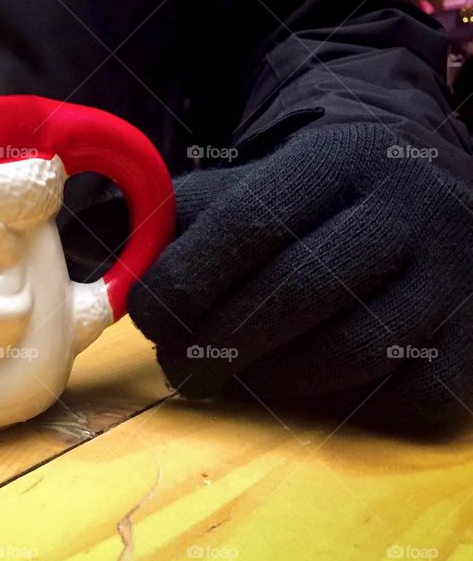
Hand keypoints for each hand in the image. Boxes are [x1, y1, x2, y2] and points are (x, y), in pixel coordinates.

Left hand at [128, 124, 472, 428]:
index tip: (147, 316)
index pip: (248, 225)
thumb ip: (179, 219)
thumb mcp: (247, 181)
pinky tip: (299, 384)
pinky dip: (339, 402)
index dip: (184, 280)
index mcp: (337, 158)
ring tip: (225, 379)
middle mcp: (408, 207)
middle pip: (297, 293)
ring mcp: (455, 273)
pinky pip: (402, 392)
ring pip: (349, 351)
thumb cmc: (308, 195)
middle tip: (176, 369)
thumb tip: (121, 276)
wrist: (421, 186)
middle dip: (218, 343)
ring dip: (269, 379)